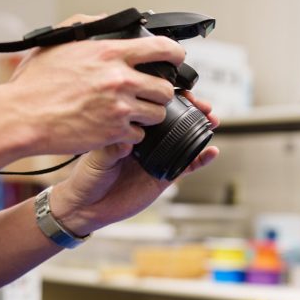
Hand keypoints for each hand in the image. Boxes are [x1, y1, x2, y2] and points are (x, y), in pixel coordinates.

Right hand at [4, 14, 188, 155]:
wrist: (22, 115)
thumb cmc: (35, 82)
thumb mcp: (59, 43)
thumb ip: (87, 27)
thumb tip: (106, 21)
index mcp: (109, 53)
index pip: (160, 49)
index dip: (175, 54)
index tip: (177, 58)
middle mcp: (119, 79)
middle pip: (166, 88)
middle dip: (160, 93)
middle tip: (149, 95)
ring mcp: (119, 107)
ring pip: (157, 114)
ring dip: (148, 115)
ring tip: (132, 113)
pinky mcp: (115, 132)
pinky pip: (139, 135)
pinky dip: (131, 134)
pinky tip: (117, 129)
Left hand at [47, 93, 218, 235]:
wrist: (88, 206)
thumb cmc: (87, 178)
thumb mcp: (96, 159)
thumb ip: (113, 148)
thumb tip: (128, 138)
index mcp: (130, 129)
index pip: (153, 108)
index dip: (169, 98)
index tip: (180, 93)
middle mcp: (147, 141)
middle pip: (175, 120)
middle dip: (193, 109)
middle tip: (204, 105)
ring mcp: (158, 157)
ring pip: (185, 140)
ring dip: (201, 129)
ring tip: (212, 121)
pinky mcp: (165, 177)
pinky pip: (186, 165)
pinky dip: (200, 159)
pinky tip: (212, 152)